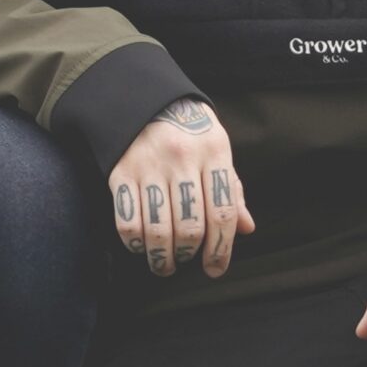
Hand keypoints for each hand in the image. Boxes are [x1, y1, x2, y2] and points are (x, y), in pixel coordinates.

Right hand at [107, 98, 253, 278]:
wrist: (145, 98)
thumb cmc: (189, 131)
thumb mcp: (218, 149)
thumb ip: (231, 189)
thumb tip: (246, 227)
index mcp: (213, 152)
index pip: (222, 213)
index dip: (220, 249)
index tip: (215, 269)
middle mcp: (182, 159)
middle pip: (190, 227)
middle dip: (190, 255)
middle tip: (188, 261)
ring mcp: (149, 166)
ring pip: (158, 230)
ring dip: (163, 258)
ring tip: (165, 264)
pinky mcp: (121, 173)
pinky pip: (127, 222)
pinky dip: (135, 244)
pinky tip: (142, 247)